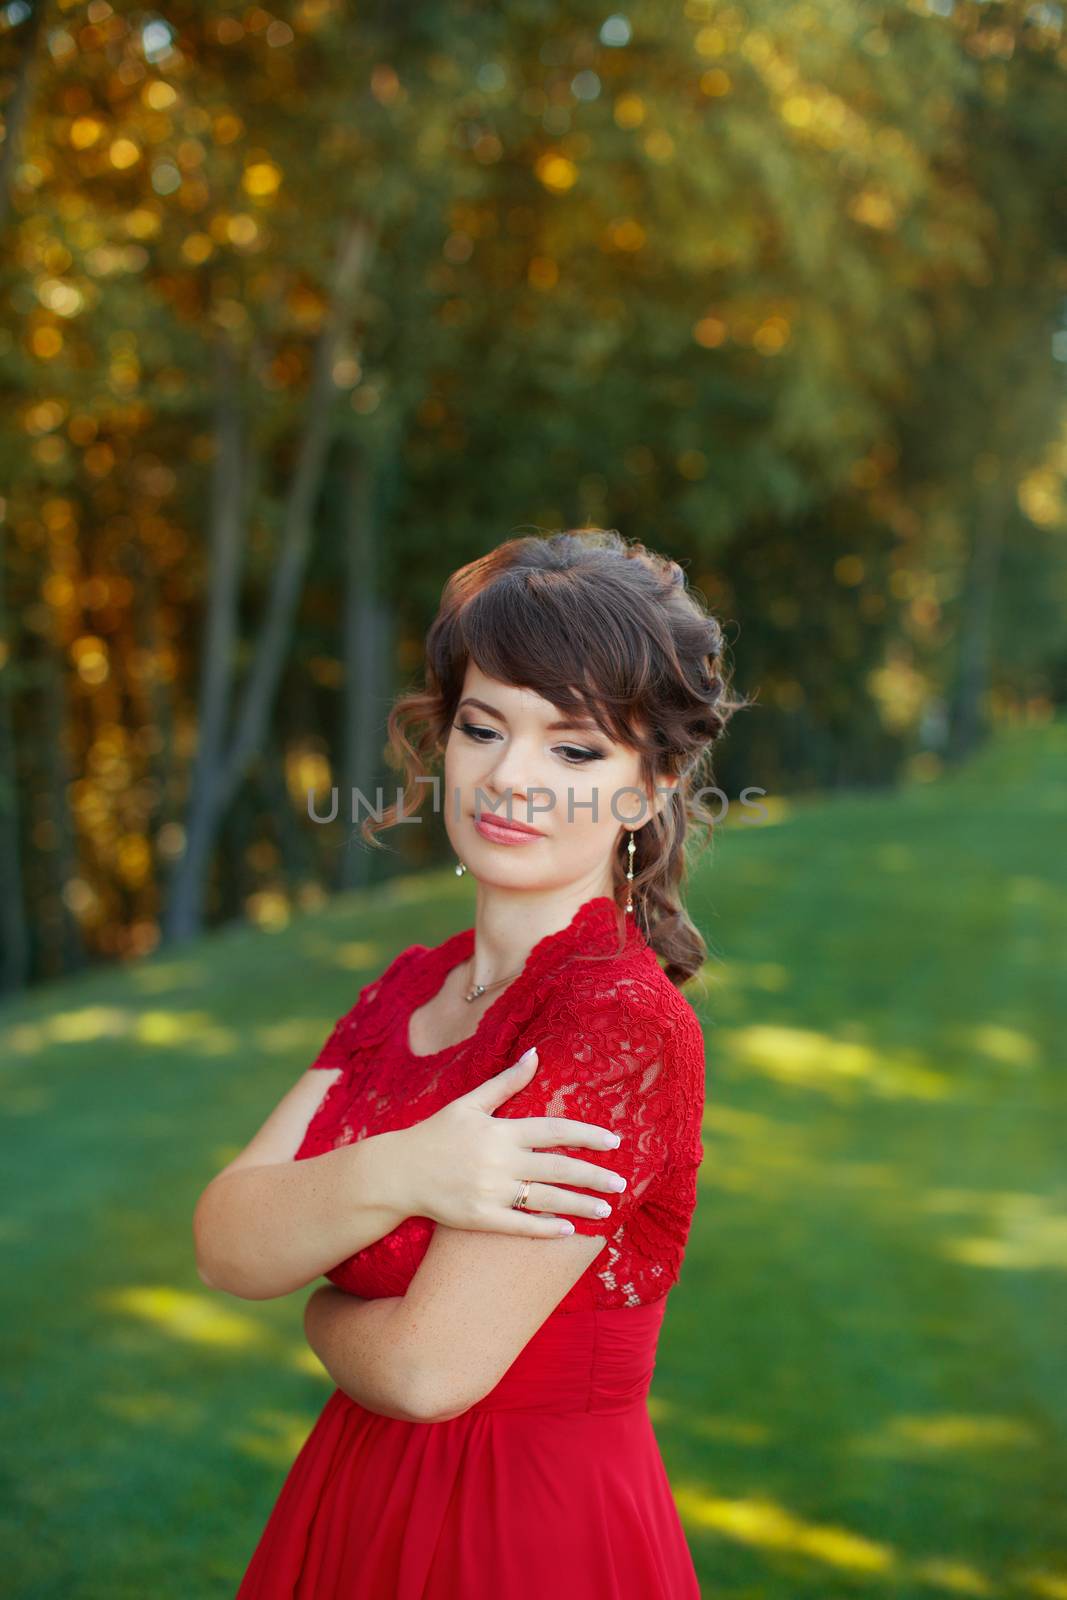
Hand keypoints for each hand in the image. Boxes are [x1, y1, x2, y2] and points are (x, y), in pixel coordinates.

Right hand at [394, 1047, 626, 1236]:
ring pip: (545, 1200)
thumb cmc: (437, 1134)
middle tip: (621, 1183)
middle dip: (593, 1176)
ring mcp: (490, 1192)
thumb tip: (536, 1053)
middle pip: (557, 1168)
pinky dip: (545, 1229)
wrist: (398, 1173)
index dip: (587, 1136)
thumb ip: (506, 1082)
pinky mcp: (479, 1219)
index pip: (554, 1131)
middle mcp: (499, 1161)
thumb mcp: (469, 1103)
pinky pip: (519, 1226)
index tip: (614, 1142)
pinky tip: (569, 1230)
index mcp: (500, 1131)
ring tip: (606, 1210)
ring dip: (579, 1205)